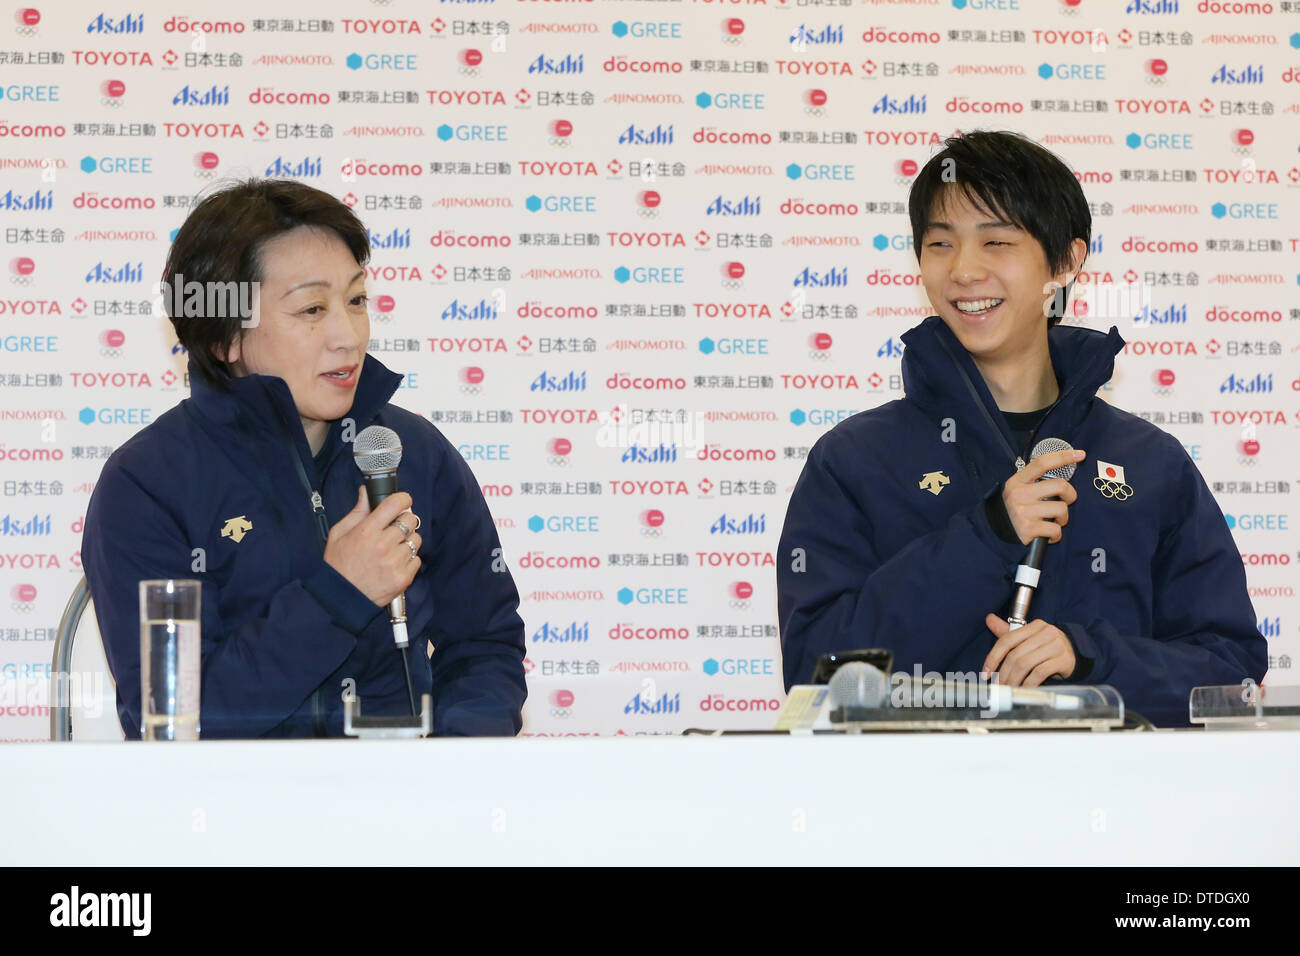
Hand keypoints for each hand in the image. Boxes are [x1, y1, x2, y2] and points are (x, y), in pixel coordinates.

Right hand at [323, 487, 421, 606]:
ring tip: (392, 549)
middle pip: (410, 520)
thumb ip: (357, 512)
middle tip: (394, 529)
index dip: (402, 499)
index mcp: (367, 531)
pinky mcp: (403, 577)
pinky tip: (393, 563)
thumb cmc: (339, 565)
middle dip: (404, 521)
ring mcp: (395, 562)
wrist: (342, 598)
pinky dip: (409, 560)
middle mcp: (383, 545)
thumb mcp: (339, 534)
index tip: (402, 501)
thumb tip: (367, 492)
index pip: (395, 504)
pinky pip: (417, 559)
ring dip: (407, 541)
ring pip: (416, 540)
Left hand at [983, 614, 1075, 686]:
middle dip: (1004, 673)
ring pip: (1026, 665)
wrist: (1076, 653)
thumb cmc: (1047, 646)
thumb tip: (989, 619)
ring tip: (1010, 688)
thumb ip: (1008, 632)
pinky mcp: (1064, 660)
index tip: (986, 672)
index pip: (1007, 640)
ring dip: (1014, 680)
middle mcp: (1046, 633)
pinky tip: (1024, 689)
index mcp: (1034, 626)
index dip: (993, 657)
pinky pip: (1040, 673)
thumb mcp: (1028, 638)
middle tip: (999, 686)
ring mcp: (1056, 646)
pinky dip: (1029, 684)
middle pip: (1016, 655)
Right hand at [1001, 448, 1084, 545]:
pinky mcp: (1028, 528)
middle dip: (1070, 496)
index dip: (1063, 456)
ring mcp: (1023, 511)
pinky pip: (1056, 530)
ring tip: (1052, 522)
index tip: (1080, 454)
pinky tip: (1047, 535)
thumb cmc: (1016, 511)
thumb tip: (1063, 475)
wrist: (996, 535)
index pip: (1042, 463)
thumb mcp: (1019, 491)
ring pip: (1062, 509)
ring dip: (1062, 519)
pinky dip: (1056, 535)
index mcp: (1017, 481)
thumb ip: (1036, 482)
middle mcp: (1019, 494)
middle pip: (1060, 485)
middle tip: (1064, 502)